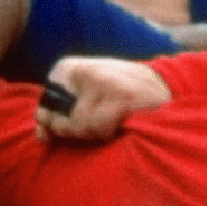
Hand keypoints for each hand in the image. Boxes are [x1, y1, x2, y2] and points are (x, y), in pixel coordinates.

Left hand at [36, 56, 169, 141]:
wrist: (164, 86)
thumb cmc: (120, 97)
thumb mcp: (84, 100)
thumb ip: (59, 116)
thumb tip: (42, 136)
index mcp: (69, 68)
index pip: (43, 106)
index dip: (52, 123)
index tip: (74, 119)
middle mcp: (82, 70)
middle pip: (57, 121)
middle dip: (76, 130)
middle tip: (101, 118)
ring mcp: (101, 81)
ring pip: (79, 126)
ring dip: (96, 132)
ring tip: (114, 118)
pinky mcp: (119, 96)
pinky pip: (99, 128)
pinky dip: (109, 132)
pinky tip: (122, 120)